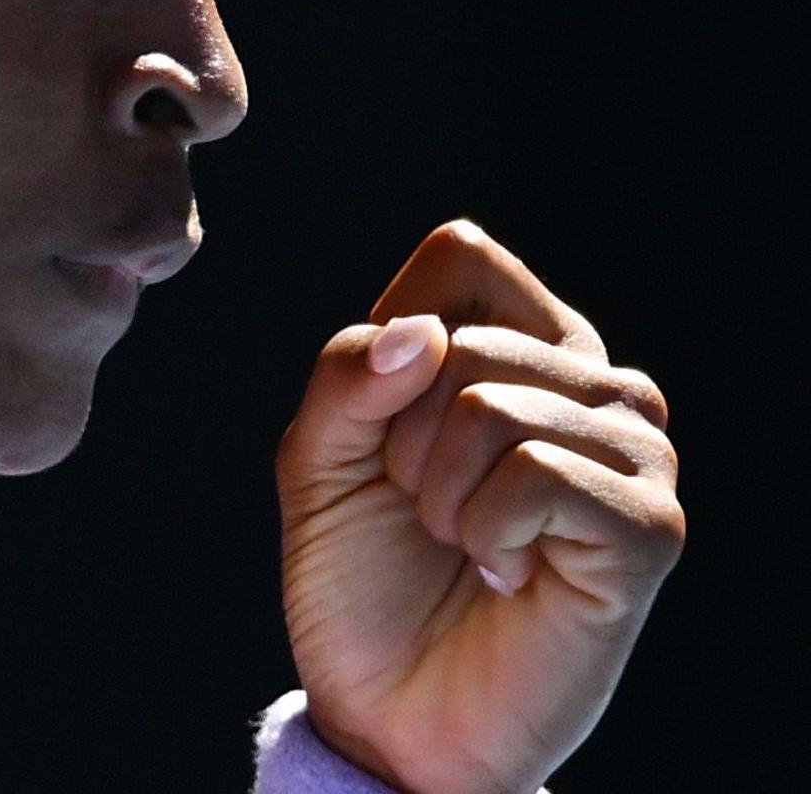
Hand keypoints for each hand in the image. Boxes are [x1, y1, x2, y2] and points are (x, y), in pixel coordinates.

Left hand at [273, 219, 684, 793]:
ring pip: (491, 404)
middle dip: (397, 439)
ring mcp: (634, 454)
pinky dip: (483, 530)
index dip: (389, 340)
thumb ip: (346, 377)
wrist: (388, 710)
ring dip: (435, 493)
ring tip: (465, 545)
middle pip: (460, 336)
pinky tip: (506, 576)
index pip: (460, 254)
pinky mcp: (649, 528)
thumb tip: (424, 335)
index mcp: (524, 345)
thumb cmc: (362, 577)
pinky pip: (535, 473)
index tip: (387, 432)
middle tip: (425, 513)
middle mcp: (595, 384)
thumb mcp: (317, 459)